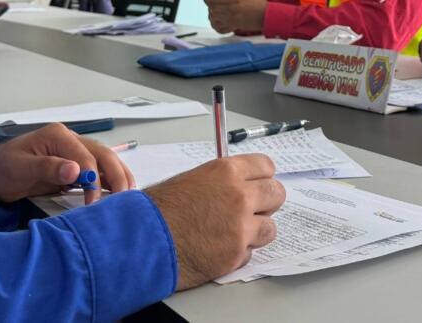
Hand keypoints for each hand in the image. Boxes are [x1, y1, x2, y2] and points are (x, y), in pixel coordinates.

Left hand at [0, 122, 134, 205]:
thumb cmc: (3, 168)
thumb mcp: (20, 168)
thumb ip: (48, 168)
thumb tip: (75, 170)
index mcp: (58, 135)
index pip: (86, 156)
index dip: (94, 179)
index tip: (94, 203)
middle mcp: (70, 140)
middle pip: (103, 154)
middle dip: (116, 175)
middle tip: (125, 199)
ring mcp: (74, 152)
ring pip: (105, 161)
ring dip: (118, 177)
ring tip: (129, 198)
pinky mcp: (75, 166)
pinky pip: (98, 172)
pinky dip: (109, 182)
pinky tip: (118, 195)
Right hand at [145, 154, 284, 289]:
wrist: (144, 240)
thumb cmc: (159, 210)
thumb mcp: (191, 180)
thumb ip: (220, 181)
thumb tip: (234, 185)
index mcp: (227, 172)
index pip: (266, 167)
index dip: (262, 177)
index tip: (259, 183)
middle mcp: (239, 196)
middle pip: (276, 194)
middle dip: (266, 202)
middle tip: (253, 209)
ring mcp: (241, 227)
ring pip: (269, 227)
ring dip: (255, 230)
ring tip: (233, 232)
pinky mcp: (237, 254)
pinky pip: (250, 252)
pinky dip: (238, 252)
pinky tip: (219, 248)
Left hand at [201, 0, 267, 33]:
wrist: (266, 15)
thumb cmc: (257, 2)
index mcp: (232, 0)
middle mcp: (230, 11)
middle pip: (211, 8)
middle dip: (208, 3)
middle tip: (209, 0)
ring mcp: (230, 20)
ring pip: (212, 18)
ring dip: (211, 13)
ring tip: (214, 9)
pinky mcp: (232, 27)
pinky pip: (218, 28)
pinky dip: (215, 24)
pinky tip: (217, 19)